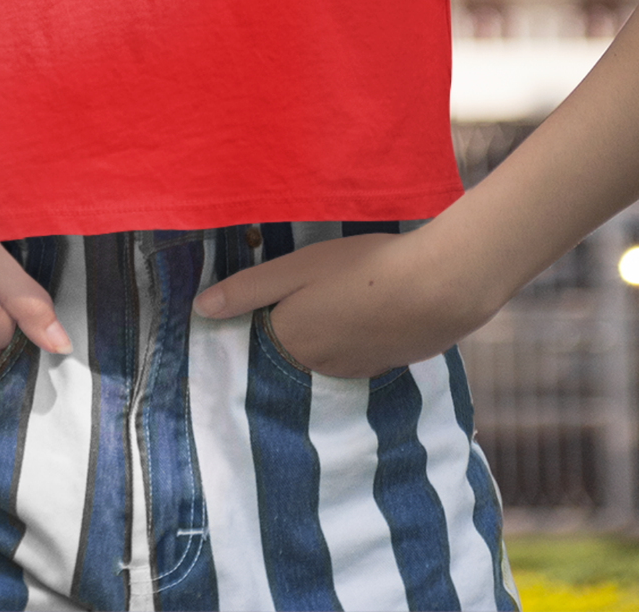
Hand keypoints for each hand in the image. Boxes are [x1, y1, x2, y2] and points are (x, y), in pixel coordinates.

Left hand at [192, 229, 480, 379]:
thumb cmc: (364, 269)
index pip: (256, 339)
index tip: (259, 299)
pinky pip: (352, 356)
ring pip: (322, 355)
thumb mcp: (299, 268)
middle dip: (287, 327)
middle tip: (298, 294)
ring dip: (321, 334)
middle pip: (289, 350)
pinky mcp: (383, 367)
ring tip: (331, 300)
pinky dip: (350, 339)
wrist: (438, 290)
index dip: (255, 319)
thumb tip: (200, 308)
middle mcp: (316, 368)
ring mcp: (353, 372)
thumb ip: (250, 289)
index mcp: (290, 341)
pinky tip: (361, 312)